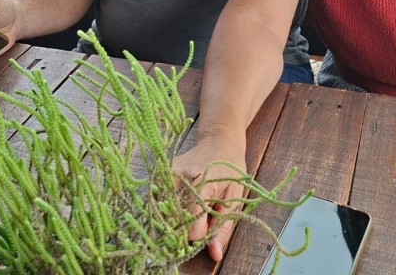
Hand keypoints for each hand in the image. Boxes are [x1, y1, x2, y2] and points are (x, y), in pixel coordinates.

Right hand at [172, 135, 247, 262]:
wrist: (219, 141)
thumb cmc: (231, 170)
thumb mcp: (234, 199)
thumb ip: (222, 228)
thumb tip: (214, 255)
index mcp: (202, 183)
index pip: (192, 227)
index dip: (201, 234)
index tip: (208, 227)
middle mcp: (180, 177)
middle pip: (175, 221)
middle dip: (187, 228)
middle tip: (199, 220)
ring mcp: (168, 173)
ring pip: (165, 213)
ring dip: (177, 218)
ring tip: (190, 209)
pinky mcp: (162, 172)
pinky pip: (161, 201)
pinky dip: (169, 208)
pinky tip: (180, 202)